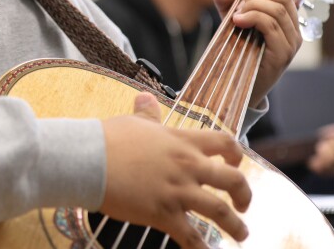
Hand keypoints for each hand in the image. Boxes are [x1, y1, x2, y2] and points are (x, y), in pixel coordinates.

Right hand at [101, 92, 250, 248]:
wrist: (88, 159)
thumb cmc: (108, 139)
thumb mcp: (134, 123)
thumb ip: (147, 113)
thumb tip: (145, 98)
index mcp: (182, 142)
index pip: (224, 142)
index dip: (236, 154)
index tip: (235, 163)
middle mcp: (188, 166)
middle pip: (233, 180)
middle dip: (244, 194)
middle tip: (243, 205)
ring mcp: (178, 191)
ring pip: (220, 211)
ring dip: (235, 226)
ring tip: (241, 235)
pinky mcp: (164, 214)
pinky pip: (191, 237)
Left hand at [211, 0, 300, 107]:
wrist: (238, 86)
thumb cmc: (238, 53)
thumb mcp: (232, 23)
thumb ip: (227, 4)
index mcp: (286, 19)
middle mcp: (294, 29)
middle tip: (236, 8)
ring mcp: (291, 42)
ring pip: (277, 9)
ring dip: (251, 7)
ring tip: (235, 18)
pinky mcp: (283, 54)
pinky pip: (271, 25)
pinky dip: (252, 17)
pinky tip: (237, 22)